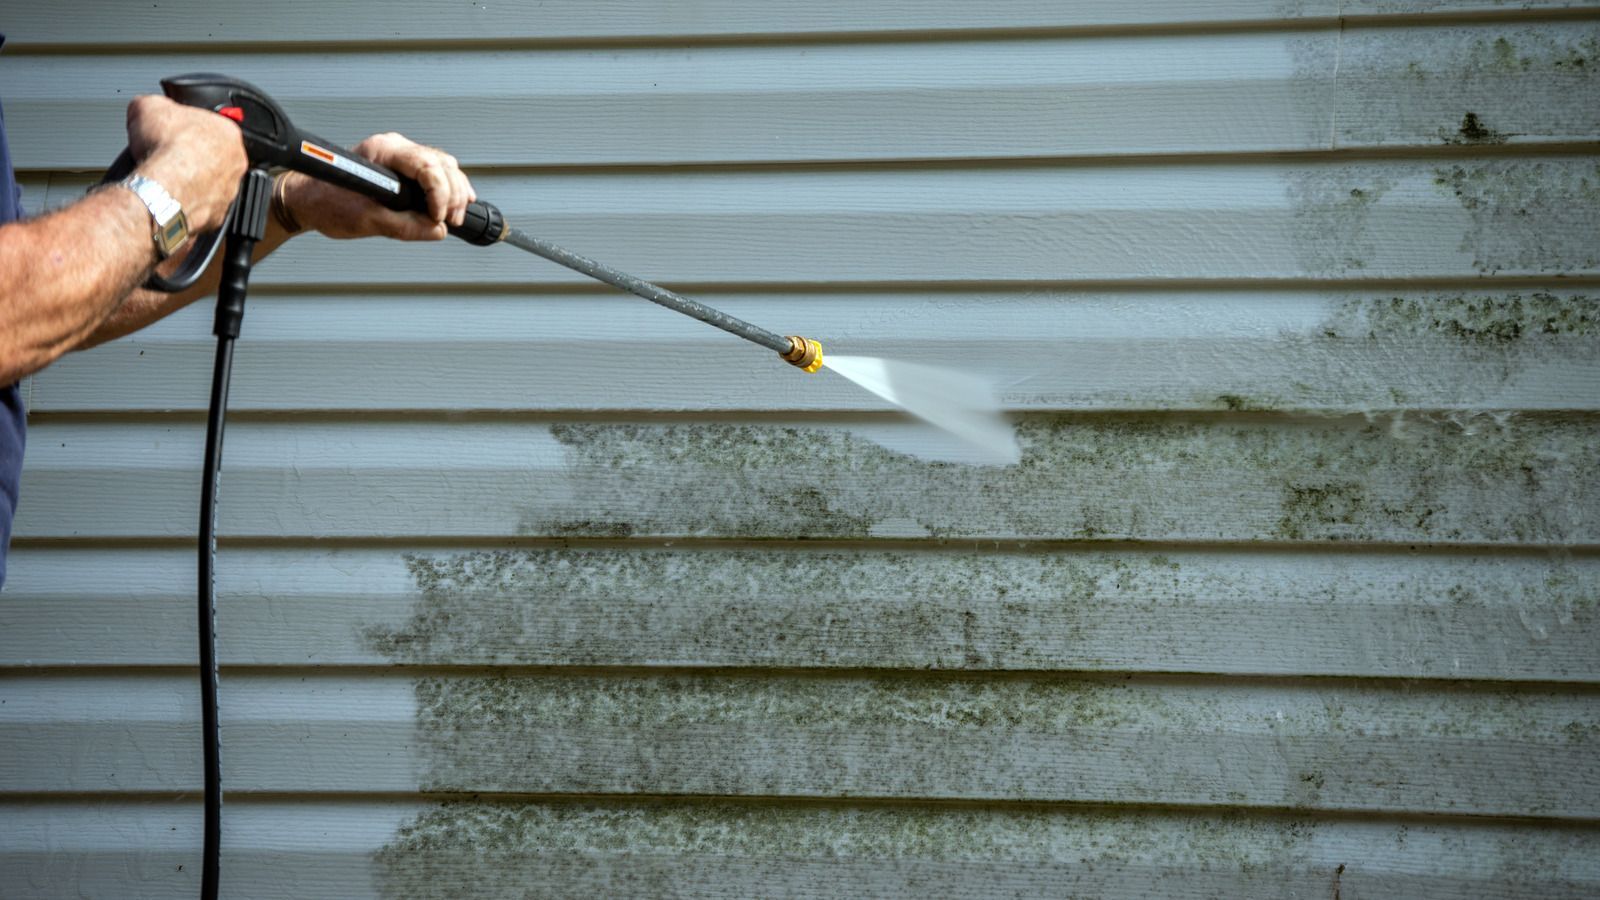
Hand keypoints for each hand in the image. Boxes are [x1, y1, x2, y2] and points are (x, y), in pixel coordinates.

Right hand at [125, 95, 247, 233]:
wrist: (163, 189)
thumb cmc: (164, 149)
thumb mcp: (148, 106)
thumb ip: (155, 104)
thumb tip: (147, 107)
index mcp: (228, 132)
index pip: (210, 126)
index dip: (187, 128)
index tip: (174, 132)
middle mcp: (236, 164)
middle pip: (212, 156)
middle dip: (192, 155)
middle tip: (169, 155)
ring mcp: (230, 191)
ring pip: (210, 184)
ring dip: (192, 181)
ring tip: (168, 177)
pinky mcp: (219, 216)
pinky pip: (203, 207)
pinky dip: (188, 202)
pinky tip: (172, 196)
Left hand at [279, 133, 475, 240]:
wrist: (306, 200)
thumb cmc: (325, 202)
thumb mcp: (367, 221)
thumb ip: (405, 227)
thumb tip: (436, 231)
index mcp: (383, 152)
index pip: (428, 166)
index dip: (441, 195)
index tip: (439, 218)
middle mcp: (394, 148)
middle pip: (443, 164)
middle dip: (454, 195)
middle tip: (450, 221)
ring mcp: (399, 156)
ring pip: (444, 167)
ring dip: (455, 193)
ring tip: (452, 217)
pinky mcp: (401, 168)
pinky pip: (436, 173)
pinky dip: (449, 189)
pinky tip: (455, 203)